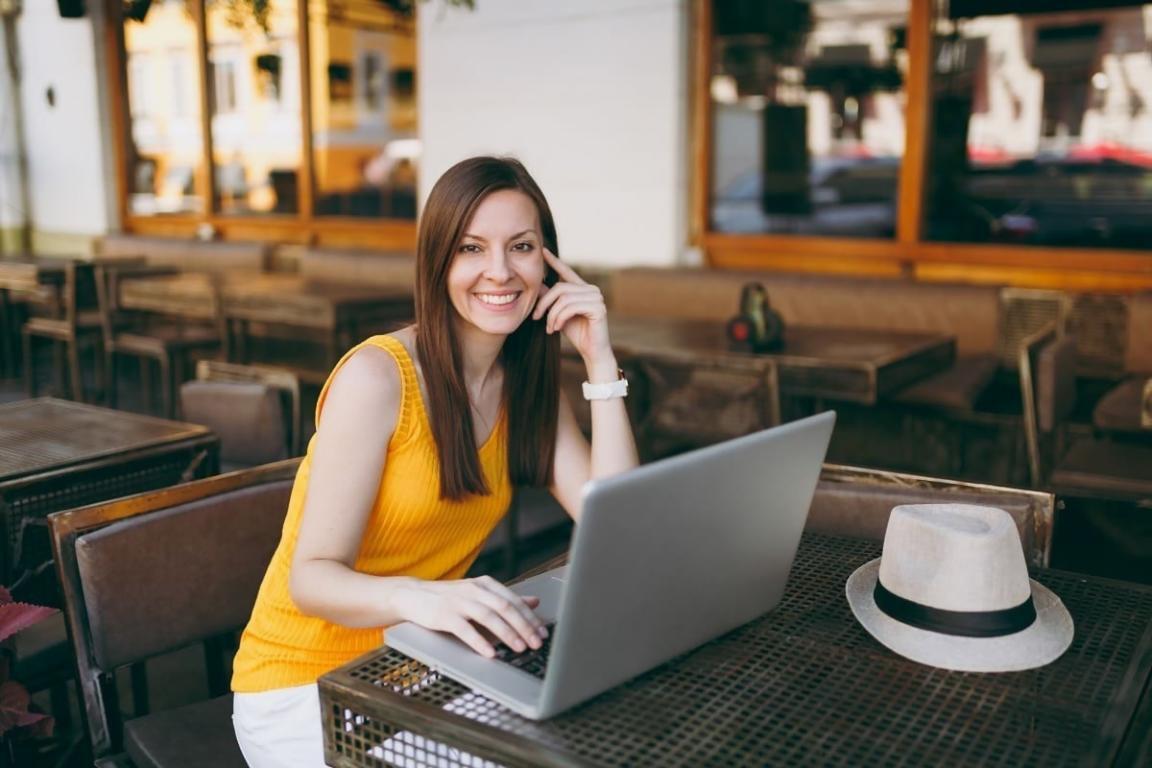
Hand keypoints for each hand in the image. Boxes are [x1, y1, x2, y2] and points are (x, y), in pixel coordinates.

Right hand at [392, 576, 548, 657]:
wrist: (413, 595)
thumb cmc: (449, 598)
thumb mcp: (479, 594)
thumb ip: (506, 599)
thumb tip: (534, 602)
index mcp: (486, 584)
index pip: (513, 601)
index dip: (530, 617)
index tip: (543, 633)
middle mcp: (475, 590)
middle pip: (505, 608)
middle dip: (524, 627)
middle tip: (536, 642)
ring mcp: (459, 602)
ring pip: (489, 617)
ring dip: (507, 634)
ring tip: (520, 648)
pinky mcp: (445, 615)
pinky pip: (466, 630)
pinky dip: (480, 642)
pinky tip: (491, 653)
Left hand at [532, 249, 613, 370]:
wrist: (592, 352)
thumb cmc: (577, 333)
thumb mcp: (559, 314)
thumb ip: (551, 298)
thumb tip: (538, 283)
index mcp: (583, 289)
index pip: (567, 272)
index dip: (554, 261)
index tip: (543, 251)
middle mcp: (592, 290)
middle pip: (560, 288)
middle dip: (544, 303)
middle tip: (535, 317)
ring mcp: (597, 297)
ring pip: (564, 298)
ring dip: (552, 315)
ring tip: (549, 327)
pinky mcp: (598, 308)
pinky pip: (571, 307)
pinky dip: (560, 318)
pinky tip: (557, 328)